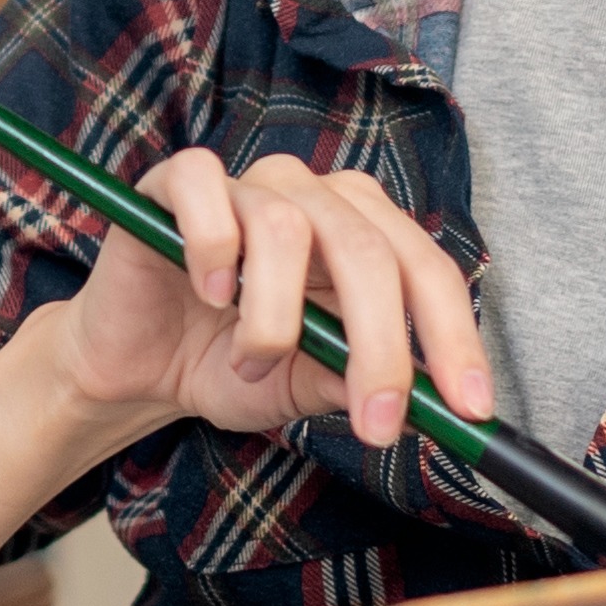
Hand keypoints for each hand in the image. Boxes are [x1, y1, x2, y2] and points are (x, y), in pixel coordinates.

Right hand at [34, 148, 489, 454]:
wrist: (136, 367)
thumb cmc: (225, 365)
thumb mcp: (302, 389)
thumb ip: (354, 381)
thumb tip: (421, 404)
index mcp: (362, 236)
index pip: (425, 269)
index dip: (452, 336)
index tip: (468, 408)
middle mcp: (315, 199)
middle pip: (370, 250)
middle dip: (382, 346)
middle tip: (376, 421)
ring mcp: (249, 185)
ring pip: (287, 230)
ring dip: (273, 321)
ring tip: (250, 362)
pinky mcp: (177, 184)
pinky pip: (207, 194)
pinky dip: (213, 252)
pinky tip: (208, 295)